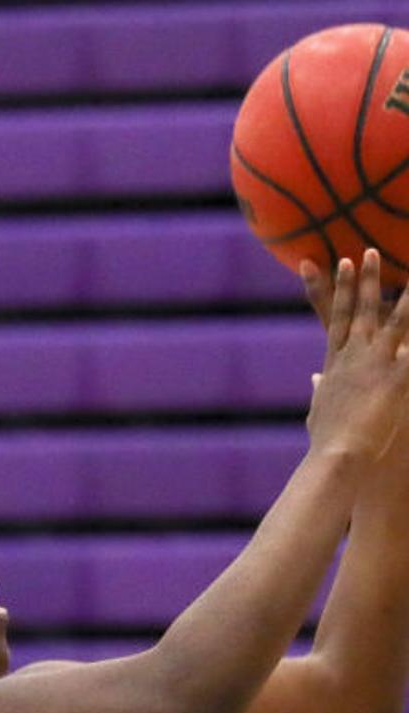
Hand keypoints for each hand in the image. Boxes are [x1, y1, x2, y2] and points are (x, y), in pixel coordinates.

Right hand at [306, 249, 408, 462]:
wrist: (336, 456)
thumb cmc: (327, 440)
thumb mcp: (319, 412)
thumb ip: (320, 391)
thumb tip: (317, 380)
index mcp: (334, 363)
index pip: (334, 317)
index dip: (336, 288)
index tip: (339, 263)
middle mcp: (352, 357)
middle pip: (359, 310)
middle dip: (365, 280)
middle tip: (368, 251)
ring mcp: (374, 365)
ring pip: (395, 321)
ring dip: (406, 295)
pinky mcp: (396, 380)